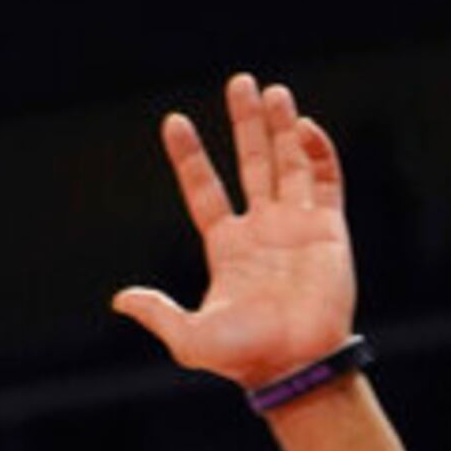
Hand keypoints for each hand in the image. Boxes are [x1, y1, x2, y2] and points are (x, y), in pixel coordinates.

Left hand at [113, 72, 359, 388]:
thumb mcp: (187, 337)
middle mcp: (262, 229)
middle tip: (240, 83)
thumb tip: (120, 299)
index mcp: (226, 246)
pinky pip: (325, 182)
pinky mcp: (329, 231)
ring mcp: (296, 227)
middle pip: (251, 163)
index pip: (204, 189)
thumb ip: (157, 312)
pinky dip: (317, 153)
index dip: (190, 157)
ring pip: (288, 164)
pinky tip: (303, 125)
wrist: (295, 367)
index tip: (173, 121)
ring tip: (272, 90)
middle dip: (245, 124)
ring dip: (281, 128)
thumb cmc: (243, 357)